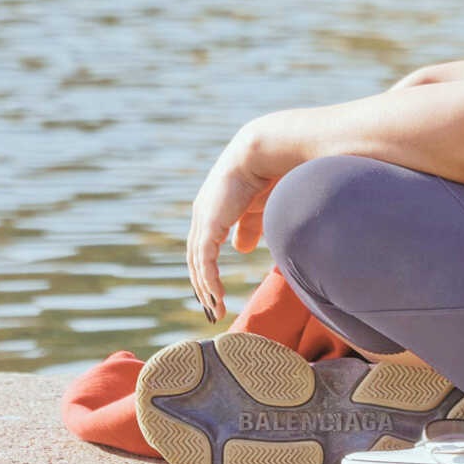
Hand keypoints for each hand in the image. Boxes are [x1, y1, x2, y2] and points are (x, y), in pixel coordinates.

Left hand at [185, 125, 281, 323]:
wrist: (265, 153)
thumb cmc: (268, 174)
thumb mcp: (258, 209)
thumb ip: (248, 228)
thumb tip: (241, 249)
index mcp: (211, 209)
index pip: (202, 246)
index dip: (206, 269)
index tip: (214, 291)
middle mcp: (202, 215)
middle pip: (196, 259)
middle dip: (202, 286)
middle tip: (212, 309)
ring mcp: (203, 219)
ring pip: (198, 264)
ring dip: (205, 289)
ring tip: (216, 310)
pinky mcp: (210, 224)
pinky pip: (205, 261)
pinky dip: (209, 281)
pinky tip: (217, 297)